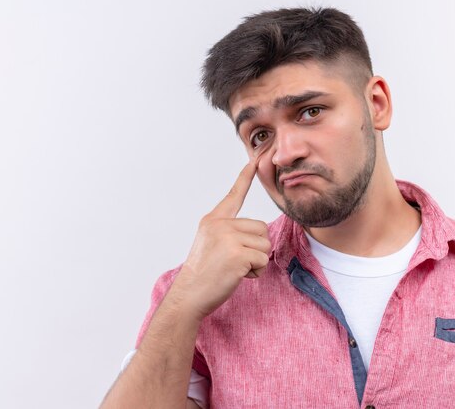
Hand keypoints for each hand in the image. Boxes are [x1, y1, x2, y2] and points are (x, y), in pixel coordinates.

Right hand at [172, 159, 270, 319]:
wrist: (190, 294)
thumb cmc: (204, 273)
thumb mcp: (211, 243)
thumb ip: (230, 232)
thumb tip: (257, 233)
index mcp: (214, 220)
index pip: (234, 195)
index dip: (246, 177)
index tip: (255, 160)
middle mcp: (220, 224)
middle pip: (261, 228)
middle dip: (256, 248)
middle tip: (235, 261)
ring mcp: (228, 238)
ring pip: (264, 244)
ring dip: (256, 261)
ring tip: (235, 269)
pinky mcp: (237, 254)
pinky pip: (262, 260)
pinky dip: (255, 272)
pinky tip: (238, 276)